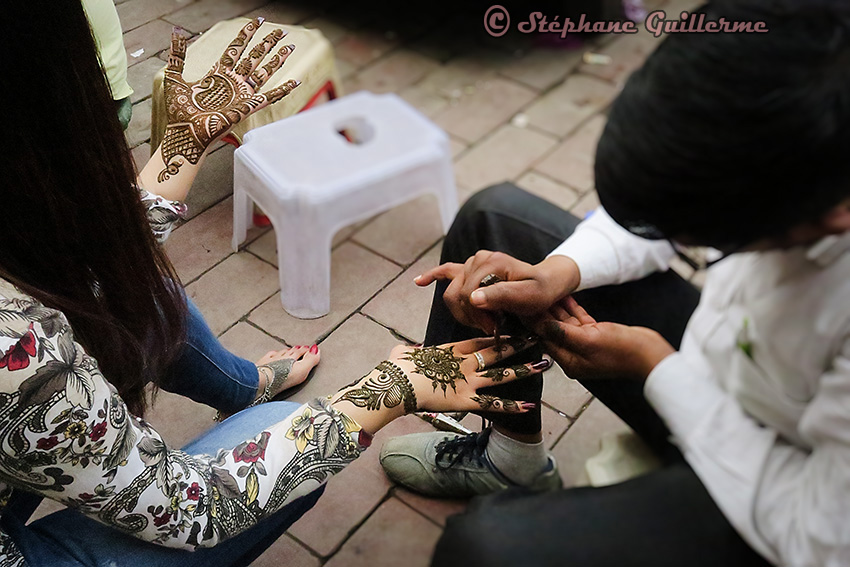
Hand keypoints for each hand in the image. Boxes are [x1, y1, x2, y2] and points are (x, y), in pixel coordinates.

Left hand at [157, 19, 298, 182]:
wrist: (186, 132)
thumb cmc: (179, 111)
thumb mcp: (174, 75)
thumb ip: (177, 53)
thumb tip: (177, 30)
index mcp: (218, 73)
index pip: (237, 47)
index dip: (247, 33)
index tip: (258, 22)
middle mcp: (233, 82)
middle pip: (255, 56)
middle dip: (268, 42)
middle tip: (281, 30)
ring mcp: (242, 94)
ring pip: (264, 71)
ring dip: (278, 59)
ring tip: (290, 47)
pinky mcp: (248, 106)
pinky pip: (270, 97)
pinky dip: (283, 90)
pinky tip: (294, 82)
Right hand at [331, 336, 549, 433]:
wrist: (394, 384)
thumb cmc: (395, 369)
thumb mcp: (402, 353)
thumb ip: (409, 350)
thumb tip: (407, 350)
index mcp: (450, 350)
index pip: (479, 339)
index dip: (496, 334)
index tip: (512, 329)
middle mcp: (464, 363)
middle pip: (496, 351)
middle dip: (518, 344)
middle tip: (537, 336)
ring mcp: (468, 381)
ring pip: (502, 374)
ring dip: (524, 370)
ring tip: (544, 365)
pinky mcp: (466, 400)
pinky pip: (493, 405)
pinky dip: (512, 406)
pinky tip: (530, 405)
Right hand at [415, 251, 579, 333]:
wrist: (546, 283)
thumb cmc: (541, 292)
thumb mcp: (529, 297)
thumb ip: (503, 296)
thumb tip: (474, 298)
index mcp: (492, 262)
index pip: (468, 293)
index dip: (478, 316)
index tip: (494, 329)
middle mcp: (479, 259)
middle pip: (456, 294)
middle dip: (470, 315)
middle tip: (490, 327)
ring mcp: (473, 263)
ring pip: (451, 293)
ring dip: (463, 311)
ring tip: (483, 320)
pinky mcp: (469, 268)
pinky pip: (445, 271)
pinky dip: (432, 276)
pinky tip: (418, 282)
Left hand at [533, 297, 674, 381]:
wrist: (650, 354)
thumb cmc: (623, 351)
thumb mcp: (589, 340)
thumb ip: (563, 333)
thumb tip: (540, 326)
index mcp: (569, 361)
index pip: (545, 339)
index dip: (534, 322)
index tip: (523, 307)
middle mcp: (575, 353)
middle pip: (553, 329)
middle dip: (542, 312)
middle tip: (530, 295)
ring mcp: (585, 343)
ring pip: (565, 322)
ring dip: (556, 307)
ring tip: (544, 291)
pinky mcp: (596, 334)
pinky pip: (579, 319)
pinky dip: (572, 307)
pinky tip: (564, 295)